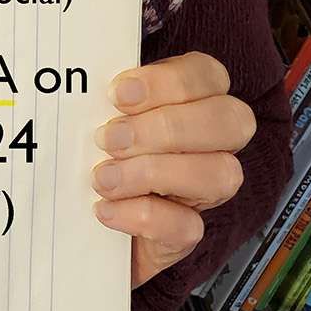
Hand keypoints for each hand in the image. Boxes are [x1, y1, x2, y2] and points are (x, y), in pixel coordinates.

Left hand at [92, 51, 255, 286]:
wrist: (80, 228)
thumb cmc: (98, 157)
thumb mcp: (102, 119)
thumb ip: (107, 101)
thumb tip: (84, 85)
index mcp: (196, 101)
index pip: (207, 75)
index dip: (168, 81)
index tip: (118, 93)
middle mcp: (213, 144)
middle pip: (230, 121)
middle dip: (167, 127)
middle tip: (111, 138)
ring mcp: (205, 192)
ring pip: (220, 174)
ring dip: (155, 172)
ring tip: (105, 178)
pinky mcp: (186, 235)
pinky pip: (187, 226)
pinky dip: (143, 216)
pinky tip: (107, 210)